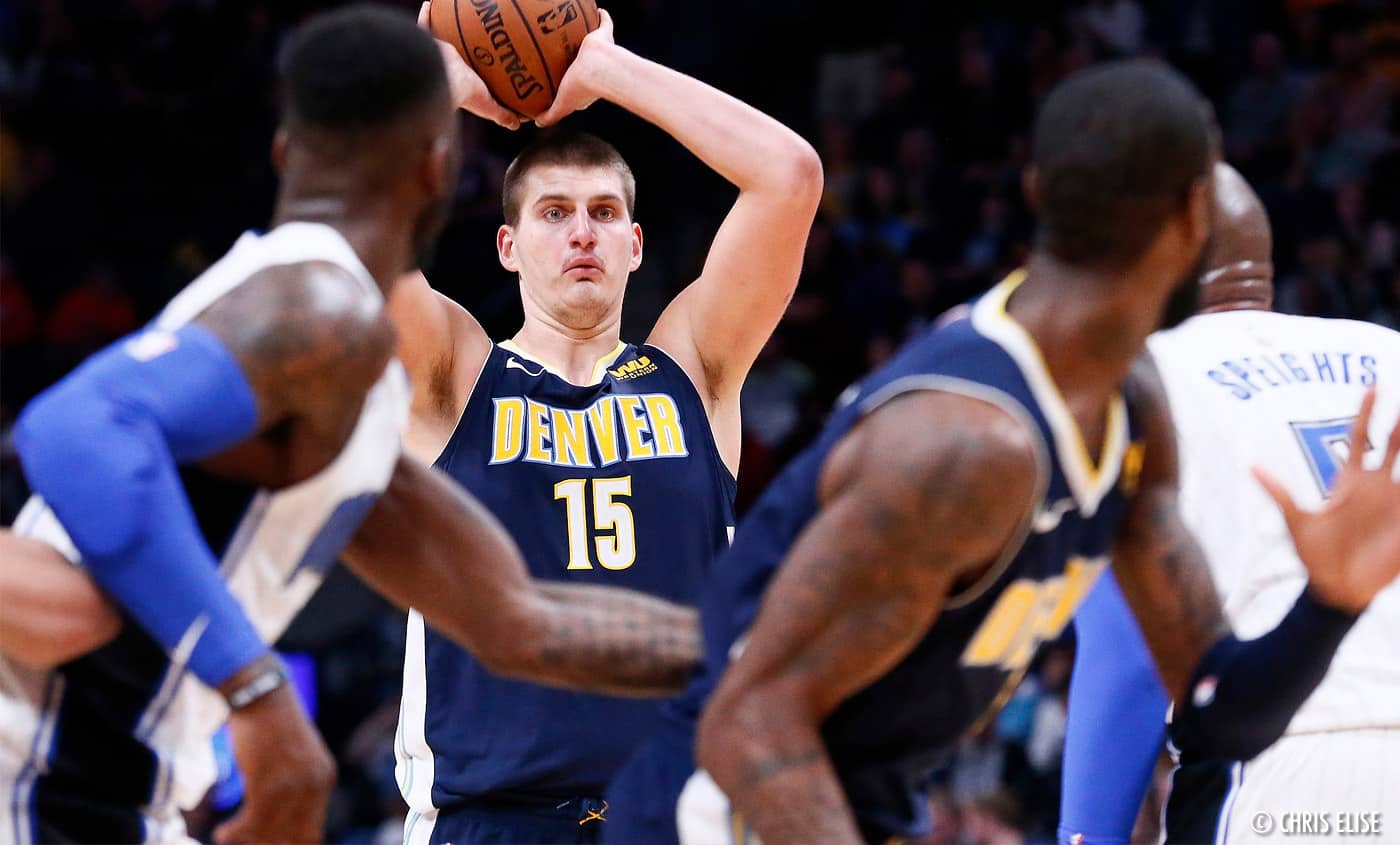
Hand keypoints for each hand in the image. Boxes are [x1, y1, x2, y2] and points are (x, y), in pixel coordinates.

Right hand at [214, 678, 334, 843]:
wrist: (260, 694)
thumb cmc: (270, 725)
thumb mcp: (295, 758)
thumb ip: (297, 787)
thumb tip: (283, 822)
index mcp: (324, 778)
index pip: (313, 831)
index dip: (292, 844)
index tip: (269, 844)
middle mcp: (314, 785)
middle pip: (296, 838)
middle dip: (271, 844)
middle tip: (249, 843)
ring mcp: (293, 785)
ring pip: (271, 834)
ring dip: (247, 840)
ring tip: (227, 836)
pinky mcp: (268, 782)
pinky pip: (251, 823)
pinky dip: (234, 832)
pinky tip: (222, 832)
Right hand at [418, 2, 519, 129]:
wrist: (444, 79)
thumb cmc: (464, 93)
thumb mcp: (488, 106)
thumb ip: (501, 114)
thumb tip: (516, 124)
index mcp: (460, 81)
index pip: (469, 73)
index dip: (474, 65)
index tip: (484, 58)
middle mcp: (447, 66)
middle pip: (455, 50)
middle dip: (460, 42)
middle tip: (474, 30)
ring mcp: (436, 54)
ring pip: (439, 35)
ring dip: (443, 24)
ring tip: (454, 12)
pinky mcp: (428, 43)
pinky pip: (424, 24)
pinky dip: (426, 14)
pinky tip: (431, 2)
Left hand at [534, 8, 616, 127]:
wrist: (599, 70)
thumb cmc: (581, 88)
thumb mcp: (562, 105)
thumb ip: (551, 114)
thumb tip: (535, 121)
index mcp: (586, 81)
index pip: (575, 78)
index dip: (568, 75)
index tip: (558, 71)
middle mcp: (593, 65)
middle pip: (581, 57)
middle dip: (575, 53)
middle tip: (563, 48)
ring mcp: (601, 50)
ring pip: (591, 39)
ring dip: (585, 34)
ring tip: (572, 27)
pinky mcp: (604, 35)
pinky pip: (604, 21)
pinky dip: (602, 16)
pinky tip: (595, 9)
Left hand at [1256, 387, 1399, 613]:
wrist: (1336, 589)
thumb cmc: (1314, 556)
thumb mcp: (1296, 522)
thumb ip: (1280, 493)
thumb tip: (1253, 466)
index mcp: (1350, 481)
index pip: (1360, 436)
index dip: (1366, 411)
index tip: (1371, 385)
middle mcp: (1376, 486)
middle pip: (1395, 443)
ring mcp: (1395, 502)